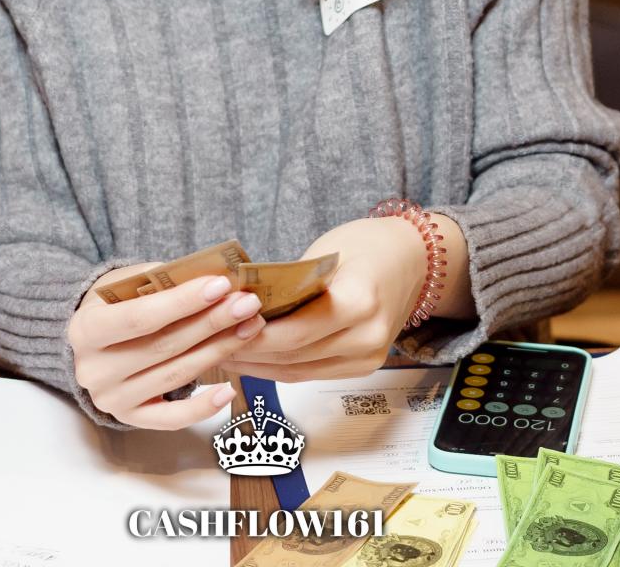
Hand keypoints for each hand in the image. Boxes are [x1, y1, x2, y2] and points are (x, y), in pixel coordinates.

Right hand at [68, 265, 266, 428]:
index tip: (221, 285)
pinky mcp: (130, 418)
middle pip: (164, 346)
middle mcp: (94, 370)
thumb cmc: (116, 303)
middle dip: (211, 322)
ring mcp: (111, 399)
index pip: (141, 317)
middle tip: (247, 304)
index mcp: (85, 330)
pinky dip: (203, 407)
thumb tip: (212, 281)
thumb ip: (161, 281)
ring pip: (175, 376)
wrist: (92, 341)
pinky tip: (229, 389)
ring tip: (250, 328)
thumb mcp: (126, 282)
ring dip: (218, 351)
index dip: (183, 302)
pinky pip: (171, 418)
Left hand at [219, 217, 427, 383]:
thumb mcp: (324, 254)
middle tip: (207, 340)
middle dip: (247, 350)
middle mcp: (369, 337)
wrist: (411, 261)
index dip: (255, 333)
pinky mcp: (362, 368)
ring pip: (297, 371)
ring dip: (255, 364)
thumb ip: (288, 284)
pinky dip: (276, 368)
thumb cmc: (365, 246)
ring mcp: (368, 358)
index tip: (219, 325)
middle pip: (294, 354)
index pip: (297, 330)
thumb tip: (236, 305)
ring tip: (218, 351)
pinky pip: (309, 373)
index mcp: (361, 301)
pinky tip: (247, 359)